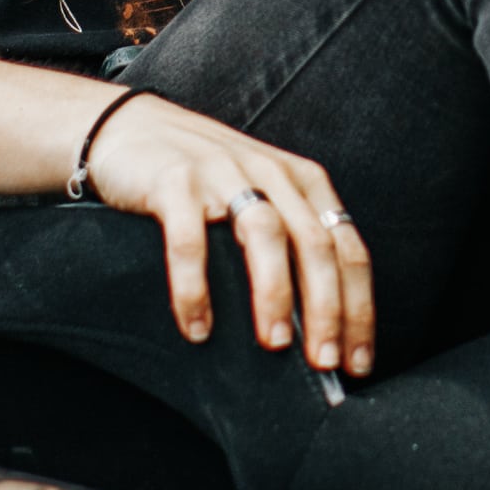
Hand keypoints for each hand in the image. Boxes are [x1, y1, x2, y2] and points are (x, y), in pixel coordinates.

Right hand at [82, 90, 377, 377]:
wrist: (130, 128)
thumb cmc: (204, 179)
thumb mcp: (259, 198)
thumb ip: (287, 244)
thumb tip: (310, 329)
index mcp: (302, 182)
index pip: (346, 247)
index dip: (358, 305)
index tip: (358, 360)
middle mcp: (271, 174)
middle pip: (315, 244)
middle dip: (327, 308)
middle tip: (325, 361)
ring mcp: (223, 173)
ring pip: (264, 235)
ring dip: (274, 294)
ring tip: (275, 344)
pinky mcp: (175, 181)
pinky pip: (189, 239)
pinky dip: (195, 286)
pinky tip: (196, 327)